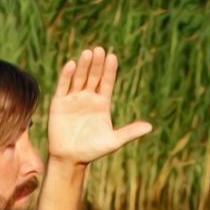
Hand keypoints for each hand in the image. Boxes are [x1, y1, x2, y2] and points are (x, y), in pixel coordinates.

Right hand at [47, 47, 151, 165]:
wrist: (71, 159)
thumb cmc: (92, 151)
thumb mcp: (113, 141)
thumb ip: (130, 132)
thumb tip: (150, 127)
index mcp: (102, 104)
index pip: (107, 83)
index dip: (110, 71)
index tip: (113, 57)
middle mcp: (88, 98)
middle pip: (94, 76)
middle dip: (97, 65)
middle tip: (100, 50)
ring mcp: (73, 99)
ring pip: (79, 78)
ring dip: (83, 66)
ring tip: (88, 53)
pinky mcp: (59, 103)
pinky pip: (64, 86)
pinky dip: (67, 76)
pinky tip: (71, 64)